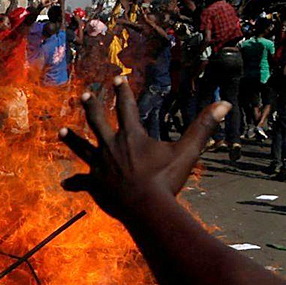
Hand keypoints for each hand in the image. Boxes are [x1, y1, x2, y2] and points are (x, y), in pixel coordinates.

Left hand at [58, 76, 229, 220]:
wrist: (145, 206)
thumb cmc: (166, 179)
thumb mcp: (187, 152)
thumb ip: (203, 127)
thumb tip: (224, 103)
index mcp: (132, 135)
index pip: (126, 107)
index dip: (122, 91)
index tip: (117, 77)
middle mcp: (111, 146)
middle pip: (97, 121)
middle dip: (92, 105)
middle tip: (86, 94)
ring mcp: (100, 165)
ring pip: (82, 148)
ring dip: (71, 138)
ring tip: (61, 130)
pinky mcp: (94, 184)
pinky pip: (82, 182)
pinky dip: (74, 182)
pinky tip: (64, 183)